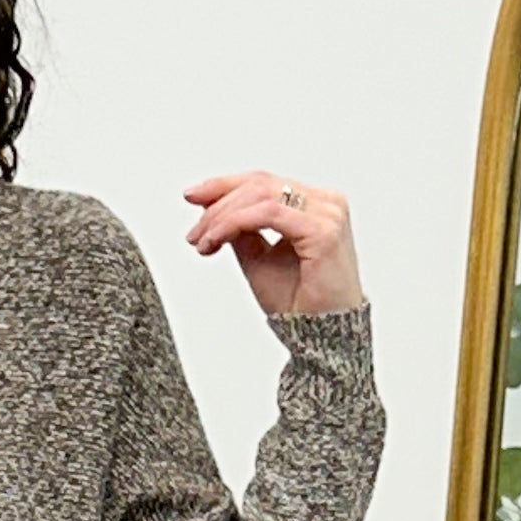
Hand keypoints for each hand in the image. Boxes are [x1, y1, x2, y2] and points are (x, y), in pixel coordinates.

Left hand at [182, 168, 367, 318]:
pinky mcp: (323, 231)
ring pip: (261, 195)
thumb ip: (240, 229)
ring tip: (203, 240)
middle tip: (194, 231)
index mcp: (315, 205)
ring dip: (223, 216)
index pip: (264, 183)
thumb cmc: (300, 303)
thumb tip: (213, 209)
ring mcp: (328, 214)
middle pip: (260, 184)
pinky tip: (216, 240)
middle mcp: (326, 204)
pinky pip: (268, 214)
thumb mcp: (258, 258)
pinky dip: (235, 223)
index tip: (193, 196)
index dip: (224, 185)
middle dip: (218, 203)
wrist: (323, 337)